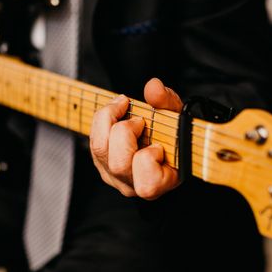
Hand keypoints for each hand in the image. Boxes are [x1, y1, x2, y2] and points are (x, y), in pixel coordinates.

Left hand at [89, 78, 182, 199]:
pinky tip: (116, 112)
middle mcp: (134, 184)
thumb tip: (153, 86)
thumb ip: (168, 102)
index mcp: (161, 182)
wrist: (162, 138)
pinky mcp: (101, 165)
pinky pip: (93, 142)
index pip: (148, 184)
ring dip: (108, 120)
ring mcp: (115, 176)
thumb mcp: (177, 116)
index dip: (148, 158)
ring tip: (122, 106)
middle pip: (118, 165)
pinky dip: (101, 121)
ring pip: (99, 151)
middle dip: (125, 132)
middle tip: (138, 119)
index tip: (158, 144)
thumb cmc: (174, 133)